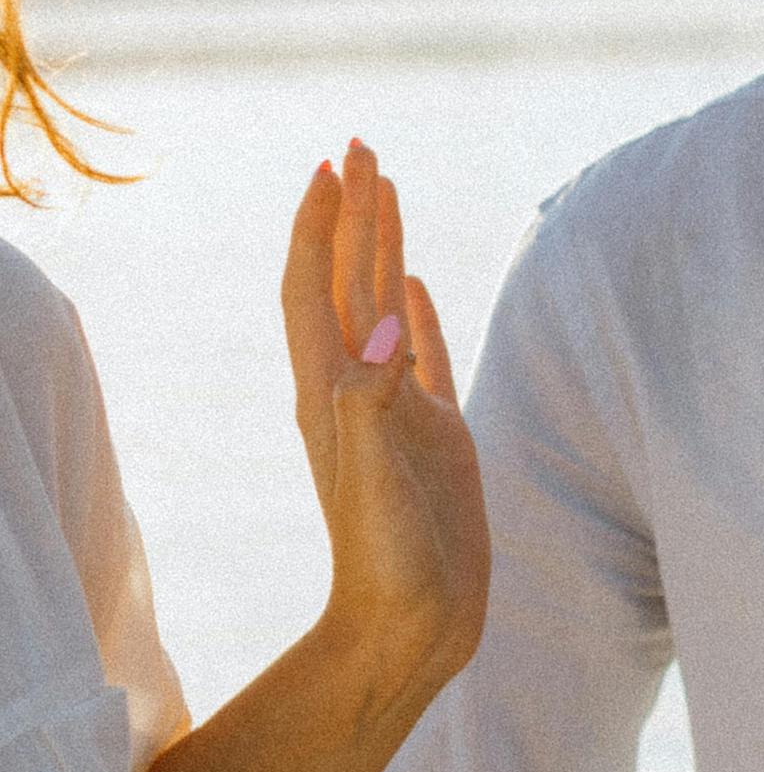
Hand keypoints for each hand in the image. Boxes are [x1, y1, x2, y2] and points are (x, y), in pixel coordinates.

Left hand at [282, 141, 488, 708]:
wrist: (413, 624)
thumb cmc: (388, 557)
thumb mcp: (374, 471)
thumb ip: (376, 393)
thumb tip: (388, 314)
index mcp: (333, 391)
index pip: (319, 288)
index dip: (324, 226)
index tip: (335, 166)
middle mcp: (358, 389)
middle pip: (349, 281)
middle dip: (354, 212)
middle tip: (362, 146)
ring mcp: (396, 409)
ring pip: (385, 307)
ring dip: (383, 247)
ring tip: (388, 189)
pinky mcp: (436, 435)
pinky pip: (426, 357)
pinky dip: (418, 313)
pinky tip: (417, 285)